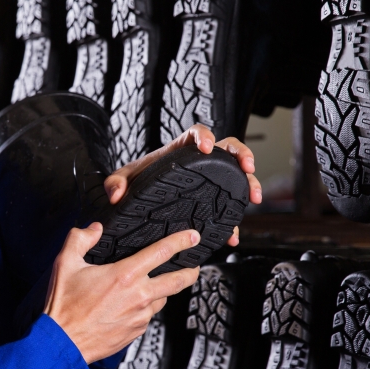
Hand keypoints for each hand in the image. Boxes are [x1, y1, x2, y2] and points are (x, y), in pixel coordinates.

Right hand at [44, 223, 201, 362]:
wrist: (62, 343)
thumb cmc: (63, 306)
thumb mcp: (65, 263)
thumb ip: (80, 239)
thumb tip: (94, 228)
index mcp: (125, 275)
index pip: (163, 252)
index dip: (182, 241)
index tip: (193, 237)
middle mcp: (139, 296)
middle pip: (178, 281)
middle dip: (191, 271)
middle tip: (194, 265)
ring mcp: (140, 316)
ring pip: (162, 299)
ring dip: (162, 292)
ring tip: (153, 287)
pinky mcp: (137, 331)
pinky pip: (148, 316)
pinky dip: (145, 308)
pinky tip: (131, 306)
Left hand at [104, 125, 262, 246]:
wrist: (136, 201)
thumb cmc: (132, 183)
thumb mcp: (122, 180)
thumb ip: (116, 183)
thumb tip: (116, 194)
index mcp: (178, 151)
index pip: (195, 134)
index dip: (204, 136)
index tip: (208, 147)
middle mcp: (196, 163)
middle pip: (226, 148)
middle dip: (241, 155)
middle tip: (248, 168)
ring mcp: (206, 181)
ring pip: (234, 175)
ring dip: (248, 183)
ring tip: (254, 197)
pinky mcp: (208, 201)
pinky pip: (226, 206)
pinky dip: (232, 221)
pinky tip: (233, 234)